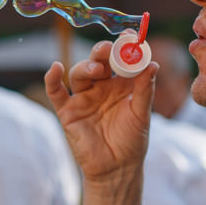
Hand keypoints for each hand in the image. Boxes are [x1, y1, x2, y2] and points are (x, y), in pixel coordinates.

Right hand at [44, 42, 155, 187]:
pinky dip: (52, 79)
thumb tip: (153, 64)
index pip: (121, 60)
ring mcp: (83, 98)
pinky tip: (55, 68)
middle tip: (109, 48)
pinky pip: (56, 92)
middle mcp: (101, 87)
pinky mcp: (68, 112)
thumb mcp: (141, 114)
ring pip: (80, 73)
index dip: (124, 47)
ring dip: (87, 67)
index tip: (131, 36)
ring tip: (98, 70)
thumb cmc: (132, 141)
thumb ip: (145, 90)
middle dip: (102, 52)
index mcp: (121, 84)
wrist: (117, 169)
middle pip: (98, 62)